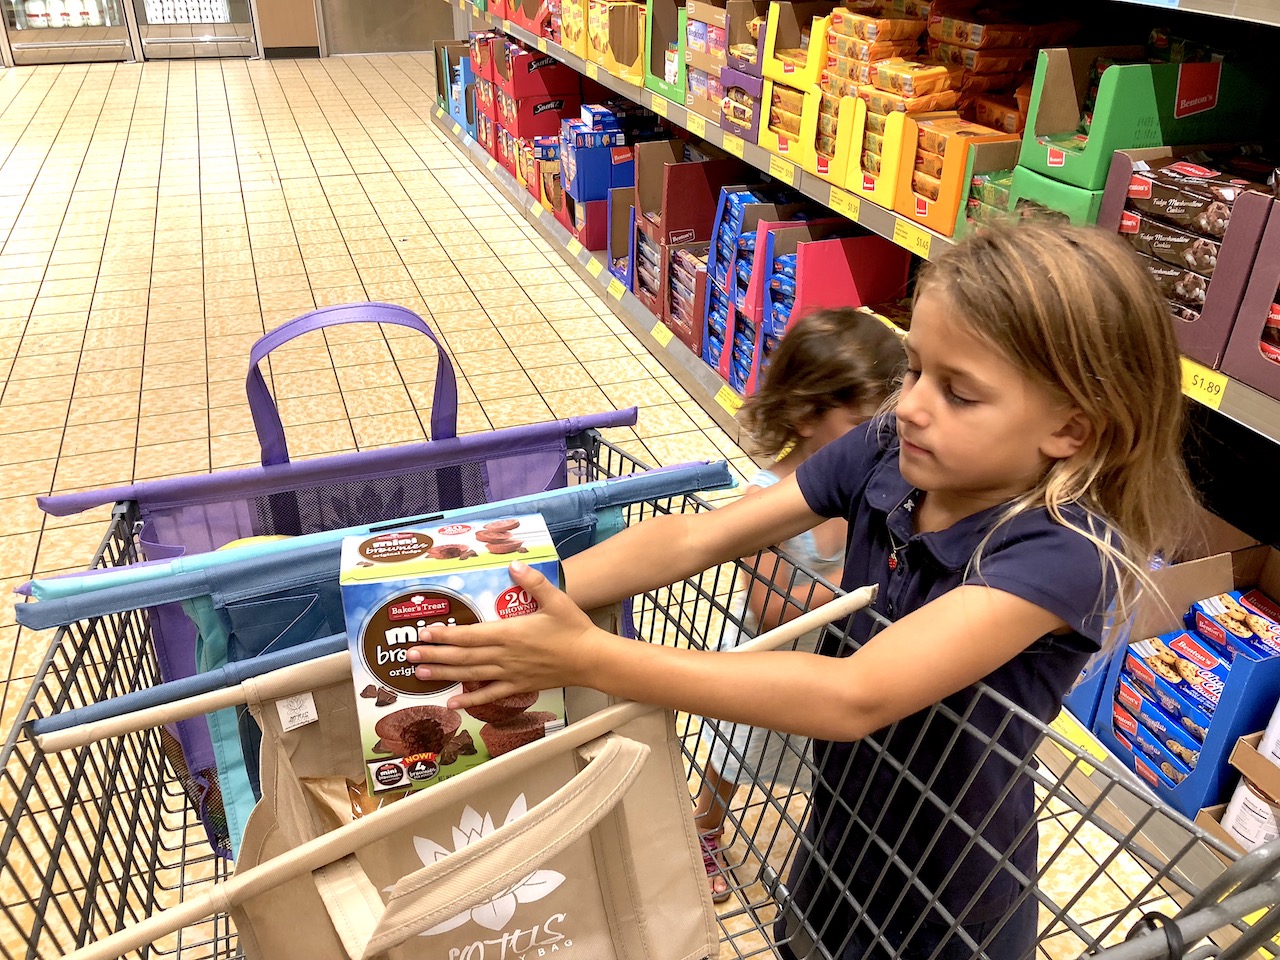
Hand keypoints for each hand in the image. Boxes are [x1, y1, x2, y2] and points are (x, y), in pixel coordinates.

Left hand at [407, 561, 600, 709]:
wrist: (590, 659)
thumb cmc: (573, 628)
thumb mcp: (555, 599)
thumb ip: (533, 581)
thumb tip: (513, 563)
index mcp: (510, 633)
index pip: (470, 635)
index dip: (445, 635)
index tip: (425, 634)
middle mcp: (504, 656)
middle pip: (463, 657)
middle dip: (434, 656)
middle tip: (409, 656)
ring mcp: (510, 673)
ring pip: (470, 675)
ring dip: (444, 675)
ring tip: (420, 675)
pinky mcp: (518, 685)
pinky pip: (490, 696)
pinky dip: (470, 701)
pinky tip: (452, 704)